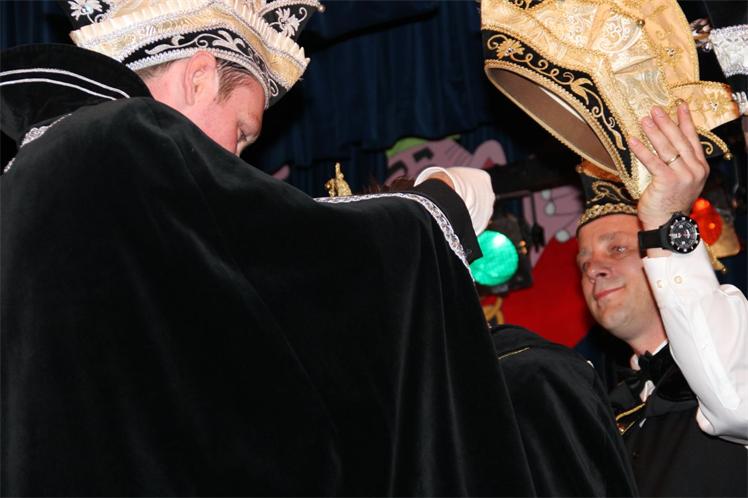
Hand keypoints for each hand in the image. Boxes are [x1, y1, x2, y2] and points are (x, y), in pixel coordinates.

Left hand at [629, 102, 708, 230]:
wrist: (667, 225)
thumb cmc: (669, 203)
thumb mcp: (680, 181)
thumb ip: (678, 164)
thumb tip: (664, 144)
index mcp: (700, 167)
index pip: (692, 139)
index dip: (686, 121)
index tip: (680, 106)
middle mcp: (695, 169)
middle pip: (679, 140)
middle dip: (667, 122)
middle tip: (655, 109)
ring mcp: (683, 175)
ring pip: (667, 148)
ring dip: (654, 131)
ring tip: (644, 119)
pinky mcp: (668, 181)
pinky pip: (653, 162)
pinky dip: (642, 150)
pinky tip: (633, 140)